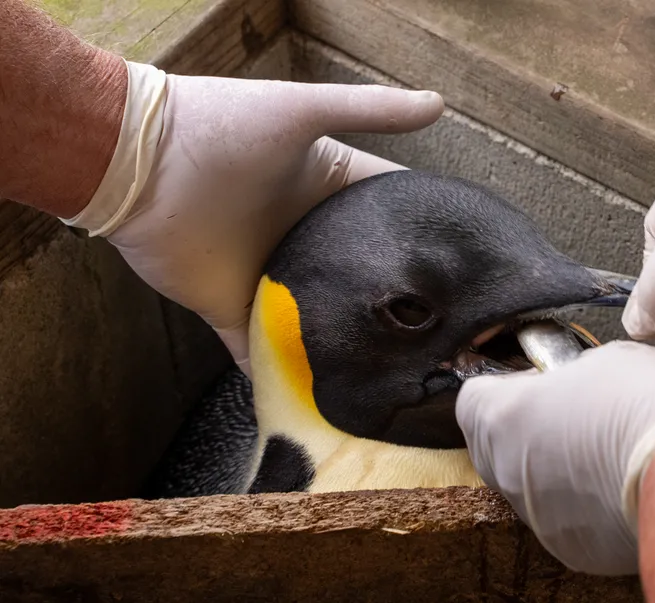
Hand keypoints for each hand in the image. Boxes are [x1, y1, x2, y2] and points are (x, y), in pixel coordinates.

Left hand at [62, 61, 443, 373]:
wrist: (137, 162)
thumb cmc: (221, 127)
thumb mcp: (303, 111)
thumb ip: (370, 111)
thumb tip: (440, 104)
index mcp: (329, 195)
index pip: (387, 219)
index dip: (424, 241)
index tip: (468, 273)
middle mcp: (306, 240)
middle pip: (358, 279)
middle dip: (392, 307)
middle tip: (441, 343)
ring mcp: (271, 278)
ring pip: (319, 322)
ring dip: (345, 347)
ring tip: (394, 381)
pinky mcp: (232, 310)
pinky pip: (262, 354)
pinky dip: (281, 379)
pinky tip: (317, 408)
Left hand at [455, 341, 654, 575]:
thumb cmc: (653, 407)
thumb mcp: (606, 359)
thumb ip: (569, 374)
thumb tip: (570, 384)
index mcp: (505, 417)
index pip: (470, 397)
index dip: (500, 382)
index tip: (529, 377)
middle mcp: (510, 472)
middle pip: (491, 445)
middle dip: (520, 426)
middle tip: (567, 409)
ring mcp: (538, 517)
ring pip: (527, 486)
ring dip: (550, 466)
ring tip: (600, 449)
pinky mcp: (572, 550)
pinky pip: (561, 519)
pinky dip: (580, 503)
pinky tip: (616, 484)